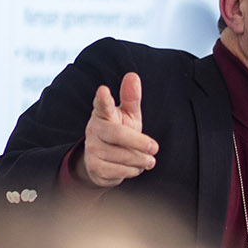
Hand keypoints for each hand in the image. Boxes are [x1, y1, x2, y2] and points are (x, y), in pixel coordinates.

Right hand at [74, 72, 155, 188]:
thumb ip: (131, 97)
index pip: (102, 104)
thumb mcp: (128, 114)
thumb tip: (133, 76)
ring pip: (122, 156)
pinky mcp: (94, 167)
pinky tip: (135, 167)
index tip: (103, 90)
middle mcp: (94, 129)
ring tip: (148, 160)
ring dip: (140, 159)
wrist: (103, 162)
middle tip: (155, 148)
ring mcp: (92, 148)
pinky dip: (133, 171)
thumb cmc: (120, 132)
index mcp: (103, 113)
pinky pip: (119, 171)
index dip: (103, 98)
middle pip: (118, 135)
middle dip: (139, 142)